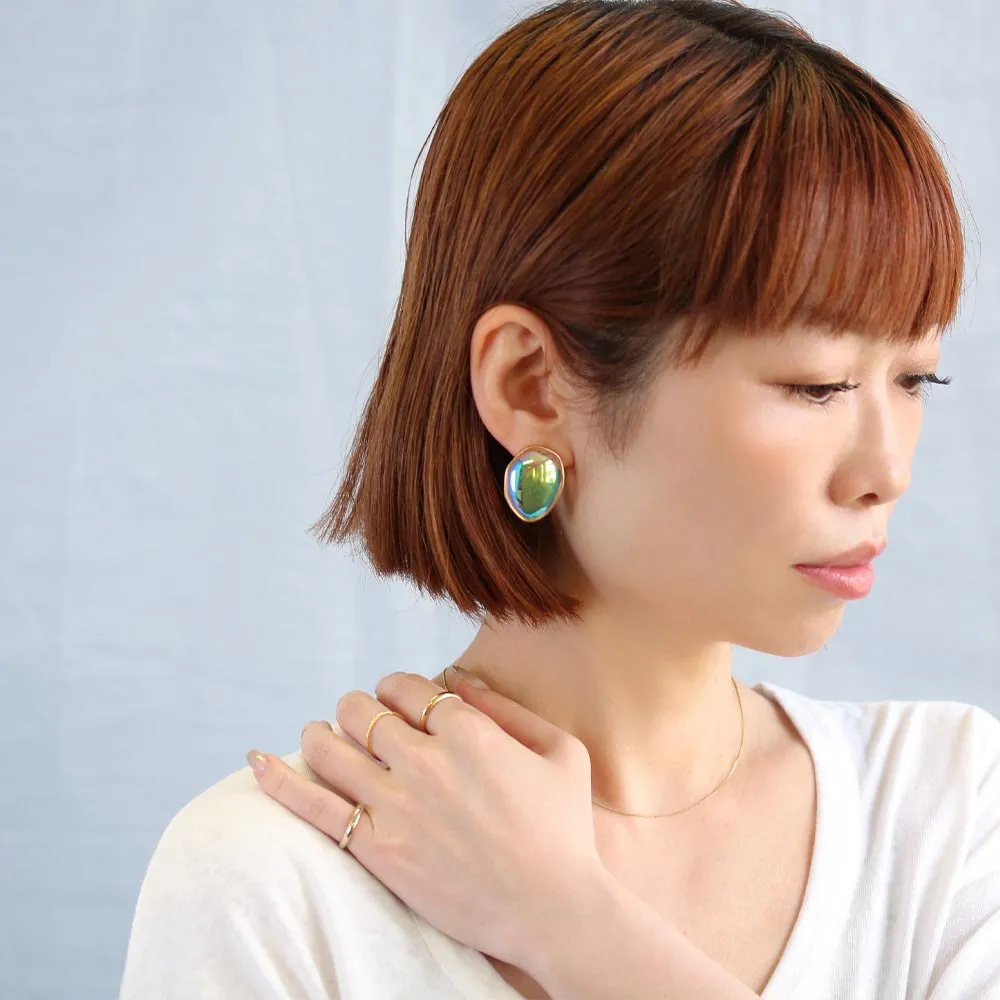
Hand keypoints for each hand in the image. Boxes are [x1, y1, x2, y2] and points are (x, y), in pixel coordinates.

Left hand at [245, 667, 607, 968]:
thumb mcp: (560, 752)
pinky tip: (257, 760)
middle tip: (364, 724)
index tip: (400, 704)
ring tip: (322, 736)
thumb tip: (459, 679)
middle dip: (359, 709)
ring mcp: (396, 805)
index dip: (397, 690)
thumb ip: (507, 708)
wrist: (553, 911)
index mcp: (468, 730)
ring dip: (320, 733)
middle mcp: (425, 759)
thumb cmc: (563, 829)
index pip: (404, 686)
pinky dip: (279, 779)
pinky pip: (313, 806)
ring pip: (330, 747)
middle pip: (361, 710)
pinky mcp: (377, 849)